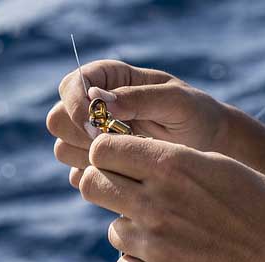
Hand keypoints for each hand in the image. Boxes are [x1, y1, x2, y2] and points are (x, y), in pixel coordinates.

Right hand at [46, 60, 228, 173]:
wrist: (206, 151)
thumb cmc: (196, 117)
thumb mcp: (176, 102)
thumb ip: (140, 98)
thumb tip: (101, 102)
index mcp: (109, 80)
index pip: (70, 85)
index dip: (75, 104)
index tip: (97, 124)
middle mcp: (93, 109)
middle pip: (57, 119)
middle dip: (80, 135)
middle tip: (116, 144)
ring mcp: (90, 140)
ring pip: (62, 149)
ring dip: (90, 158)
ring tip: (128, 158)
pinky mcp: (95, 167)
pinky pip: (76, 176)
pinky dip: (96, 177)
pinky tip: (126, 174)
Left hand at [80, 134, 264, 261]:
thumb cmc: (262, 209)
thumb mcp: (220, 168)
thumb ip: (170, 160)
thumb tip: (125, 155)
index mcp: (173, 166)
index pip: (102, 149)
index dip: (105, 155)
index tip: (117, 164)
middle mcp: (156, 203)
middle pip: (92, 185)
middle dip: (104, 187)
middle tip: (126, 196)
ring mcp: (155, 246)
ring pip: (114, 229)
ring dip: (133, 230)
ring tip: (173, 236)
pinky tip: (171, 261)